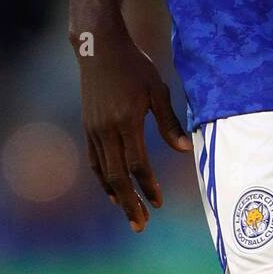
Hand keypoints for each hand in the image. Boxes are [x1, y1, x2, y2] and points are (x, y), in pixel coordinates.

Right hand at [76, 22, 192, 231]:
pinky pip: (95, 161)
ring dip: (116, 196)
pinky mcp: (88, 127)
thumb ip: (169, 122)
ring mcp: (94, 130)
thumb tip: (184, 150)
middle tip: (141, 225)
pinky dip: (104, 179)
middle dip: (130, 203)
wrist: (99, 49)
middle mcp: (106, 130)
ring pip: (103, 172)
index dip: (148, 186)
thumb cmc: (135, 66)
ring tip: (129, 214)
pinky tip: (113, 190)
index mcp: (126, 121)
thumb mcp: (157, 89)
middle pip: (116, 177)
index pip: (137, 164)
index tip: (159, 202)